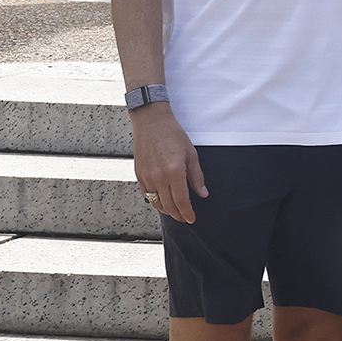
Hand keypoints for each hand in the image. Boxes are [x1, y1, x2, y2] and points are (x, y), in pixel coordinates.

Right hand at [130, 105, 204, 223]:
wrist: (151, 122)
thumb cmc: (172, 134)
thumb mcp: (191, 154)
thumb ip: (196, 176)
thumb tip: (202, 193)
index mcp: (174, 172)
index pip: (181, 201)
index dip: (187, 213)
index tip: (191, 219)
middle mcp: (158, 177)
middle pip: (168, 205)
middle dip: (178, 215)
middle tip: (185, 218)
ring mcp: (147, 176)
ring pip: (155, 203)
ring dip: (166, 210)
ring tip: (175, 211)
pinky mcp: (139, 174)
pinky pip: (146, 194)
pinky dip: (154, 201)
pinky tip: (162, 201)